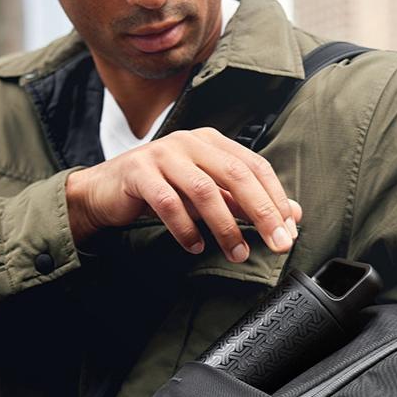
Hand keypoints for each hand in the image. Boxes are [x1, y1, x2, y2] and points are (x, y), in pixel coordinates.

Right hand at [64, 127, 301, 261]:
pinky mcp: (139, 173)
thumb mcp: (208, 195)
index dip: (276, 198)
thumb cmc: (162, 191)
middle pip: (236, 174)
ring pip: (204, 190)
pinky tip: (195, 246)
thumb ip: (245, 201)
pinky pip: (168, 202)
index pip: (255, 166)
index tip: (290, 229)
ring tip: (237, 253)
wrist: (105, 191)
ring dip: (226, 226)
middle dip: (262, 212)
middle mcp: (190, 142)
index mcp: (212, 142)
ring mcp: (163, 154)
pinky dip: (185, 228)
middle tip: (278, 243)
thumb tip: (291, 214)